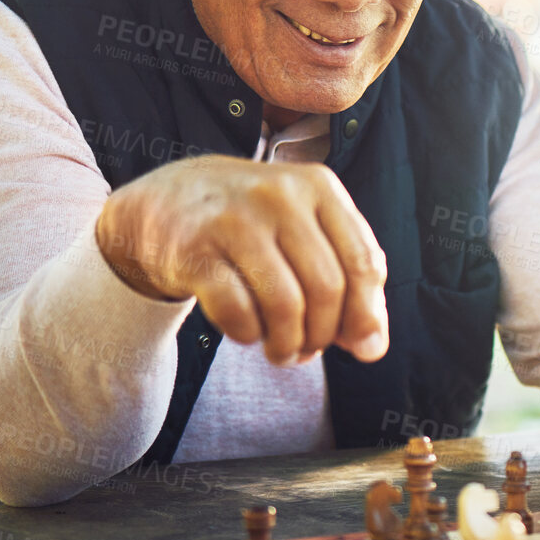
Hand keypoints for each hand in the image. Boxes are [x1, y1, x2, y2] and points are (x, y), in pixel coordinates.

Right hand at [95, 157, 387, 364]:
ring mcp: (234, 219)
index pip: (363, 262)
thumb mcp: (305, 230)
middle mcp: (279, 195)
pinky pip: (237, 312)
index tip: (362, 348)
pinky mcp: (194, 249)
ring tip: (281, 352)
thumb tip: (373, 347)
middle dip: (323, 334)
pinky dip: (248, 335)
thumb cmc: (251, 224)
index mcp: (318, 187)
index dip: (367, 314)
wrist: (166, 202)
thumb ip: (347, 279)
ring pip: (285, 304)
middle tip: (309, 351)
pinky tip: (246, 332)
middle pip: (327, 288)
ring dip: (288, 344)